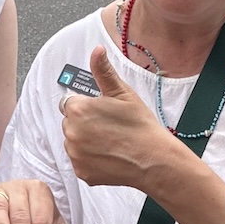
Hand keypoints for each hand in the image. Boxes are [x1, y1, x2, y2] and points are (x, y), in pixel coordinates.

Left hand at [62, 45, 188, 191]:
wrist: (153, 159)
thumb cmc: (140, 126)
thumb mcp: (123, 93)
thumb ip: (103, 71)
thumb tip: (96, 51)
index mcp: (78, 109)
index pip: (70, 102)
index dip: (87, 105)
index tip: (103, 112)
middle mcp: (71, 132)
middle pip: (71, 122)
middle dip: (85, 122)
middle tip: (110, 127)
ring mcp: (75, 154)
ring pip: (74, 142)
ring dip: (86, 140)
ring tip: (111, 141)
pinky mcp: (81, 172)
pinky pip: (80, 161)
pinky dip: (90, 159)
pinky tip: (109, 155)